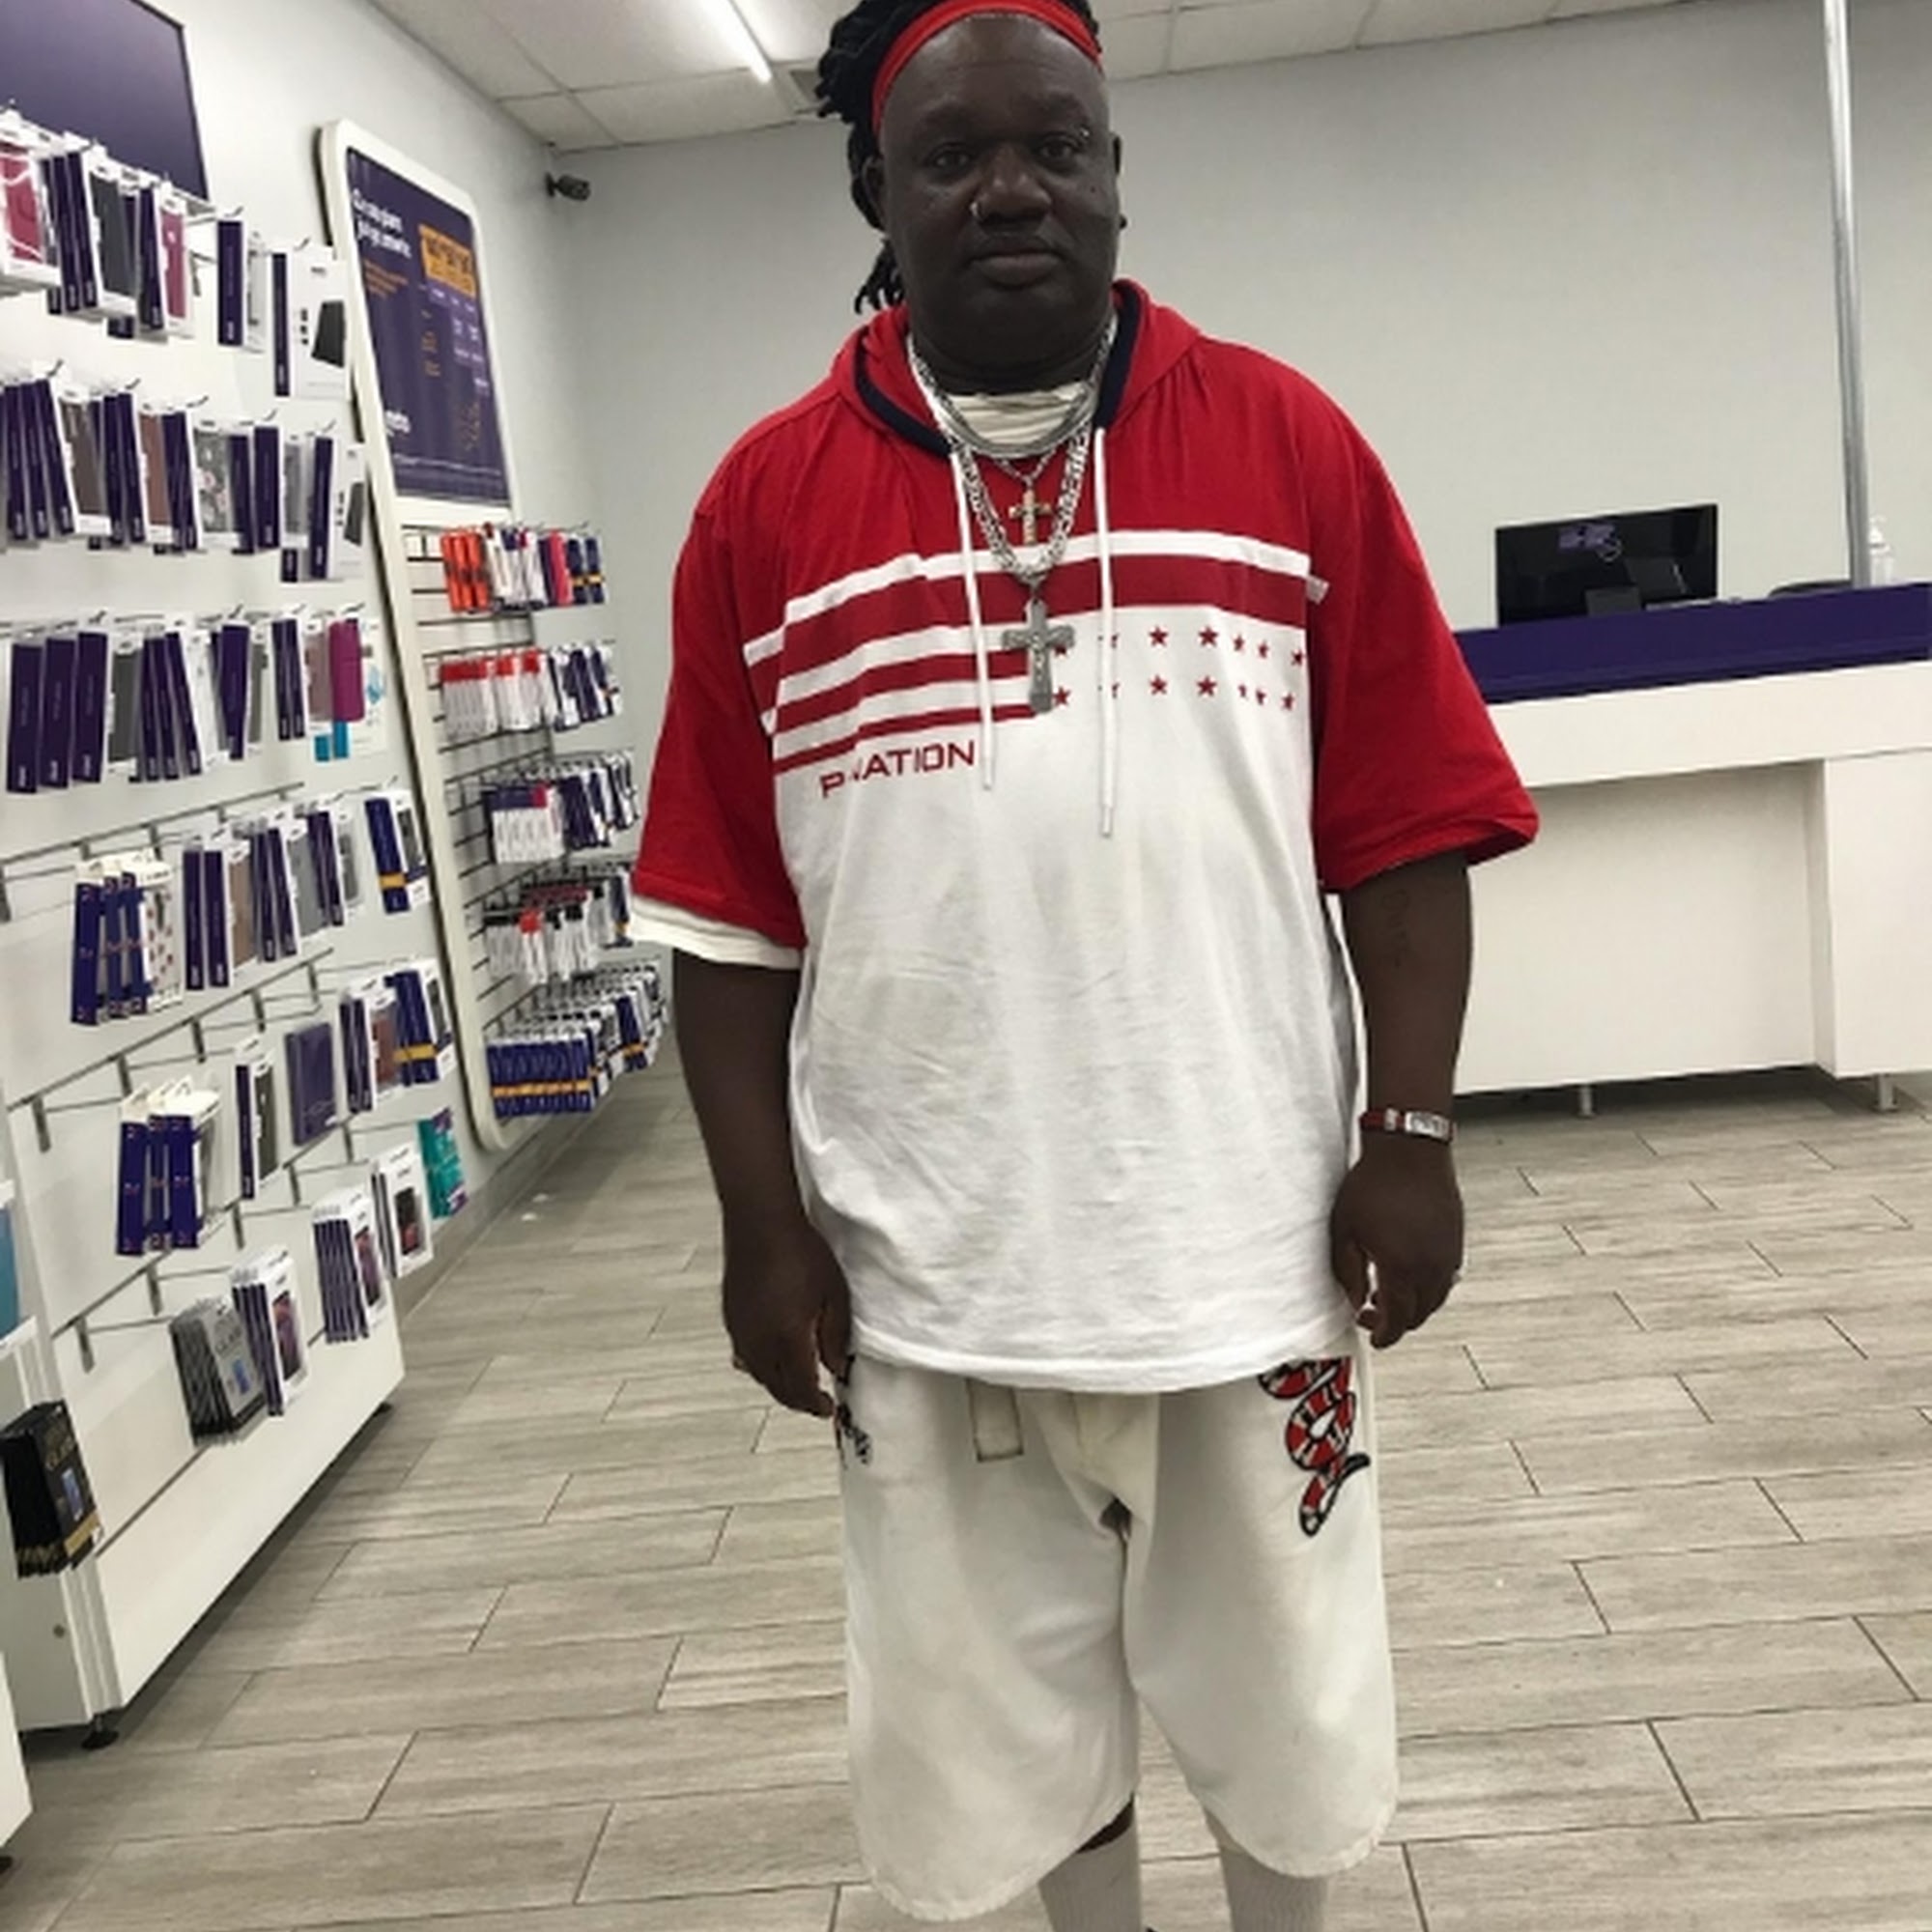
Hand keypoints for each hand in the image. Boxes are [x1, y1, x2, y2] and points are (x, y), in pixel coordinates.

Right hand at [720, 1211, 852, 1416]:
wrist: (761, 1224)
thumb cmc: (802, 1253)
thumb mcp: (834, 1295)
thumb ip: (835, 1336)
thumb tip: (836, 1367)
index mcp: (788, 1340)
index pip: (800, 1389)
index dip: (814, 1404)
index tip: (828, 1408)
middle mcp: (759, 1343)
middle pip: (777, 1388)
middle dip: (798, 1400)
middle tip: (815, 1401)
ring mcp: (741, 1331)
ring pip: (758, 1374)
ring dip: (778, 1385)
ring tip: (797, 1382)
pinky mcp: (731, 1318)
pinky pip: (745, 1355)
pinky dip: (760, 1366)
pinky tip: (770, 1358)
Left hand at [1329, 1135, 1463, 1349]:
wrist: (1410, 1150)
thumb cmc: (1373, 1184)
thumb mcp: (1345, 1230)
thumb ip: (1348, 1272)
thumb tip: (1355, 1301)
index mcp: (1401, 1268)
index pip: (1396, 1319)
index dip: (1384, 1335)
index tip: (1373, 1339)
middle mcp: (1431, 1267)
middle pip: (1419, 1314)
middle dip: (1396, 1323)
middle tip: (1372, 1314)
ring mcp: (1448, 1253)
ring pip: (1436, 1298)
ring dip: (1414, 1306)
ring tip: (1388, 1294)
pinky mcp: (1456, 1239)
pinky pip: (1446, 1277)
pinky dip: (1429, 1287)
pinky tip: (1410, 1274)